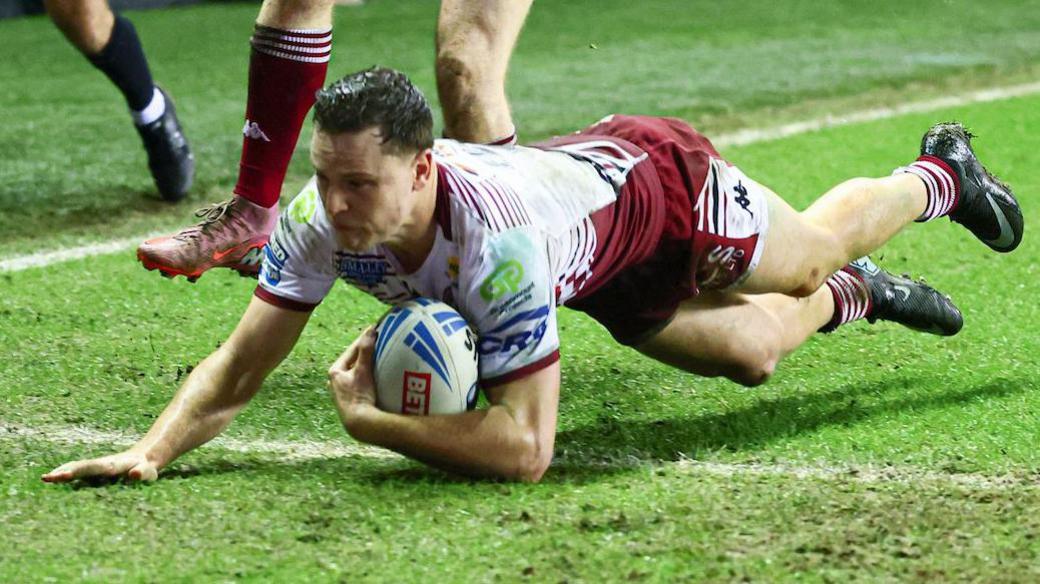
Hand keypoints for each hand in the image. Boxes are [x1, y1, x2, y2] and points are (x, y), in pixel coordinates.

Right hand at [41, 450, 158, 483]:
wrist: (146, 457)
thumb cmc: (147, 468)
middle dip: (63, 472)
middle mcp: (100, 465)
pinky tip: (54, 479)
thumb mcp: (148, 471)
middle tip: (46, 478)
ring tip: (45, 478)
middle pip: (79, 467)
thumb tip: (134, 475)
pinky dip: (66, 475)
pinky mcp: (96, 473)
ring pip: (76, 468)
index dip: (77, 471)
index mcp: (111, 465)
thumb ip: (142, 472)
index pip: (91, 468)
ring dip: (61, 473)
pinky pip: (79, 473)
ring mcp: (97, 468)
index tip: (62, 476)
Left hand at [327, 327, 378, 422]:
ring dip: (367, 366)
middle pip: (353, 362)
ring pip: (356, 373)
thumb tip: (370, 330)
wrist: (360, 424)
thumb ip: (366, 350)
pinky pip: (359, 383)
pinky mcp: (350, 401)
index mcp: (335, 372)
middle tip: (379, 343)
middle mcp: (335, 382)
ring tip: (380, 360)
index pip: (352, 350)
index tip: (376, 330)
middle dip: (365, 353)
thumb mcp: (363, 370)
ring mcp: (341, 392)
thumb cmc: (359, 396)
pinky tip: (376, 379)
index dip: (364, 339)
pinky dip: (367, 378)